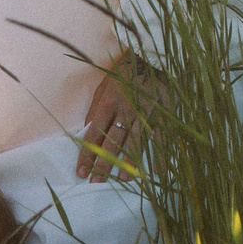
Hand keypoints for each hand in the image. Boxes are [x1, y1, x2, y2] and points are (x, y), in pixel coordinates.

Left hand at [76, 52, 161, 182]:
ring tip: (122, 179)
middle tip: (97, 183)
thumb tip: (84, 131)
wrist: (151, 60)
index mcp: (108, 103)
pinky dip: (158, 155)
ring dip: (129, 161)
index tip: (80, 172)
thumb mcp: (103, 88)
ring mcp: (145, 114)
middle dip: (104, 163)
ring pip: (135, 141)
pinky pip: (160, 138)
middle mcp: (125, 110)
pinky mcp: (162, 115)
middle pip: (113, 141)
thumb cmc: (123, 77)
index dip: (86, 154)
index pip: (93, 133)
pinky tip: (155, 171)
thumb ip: (95, 110)